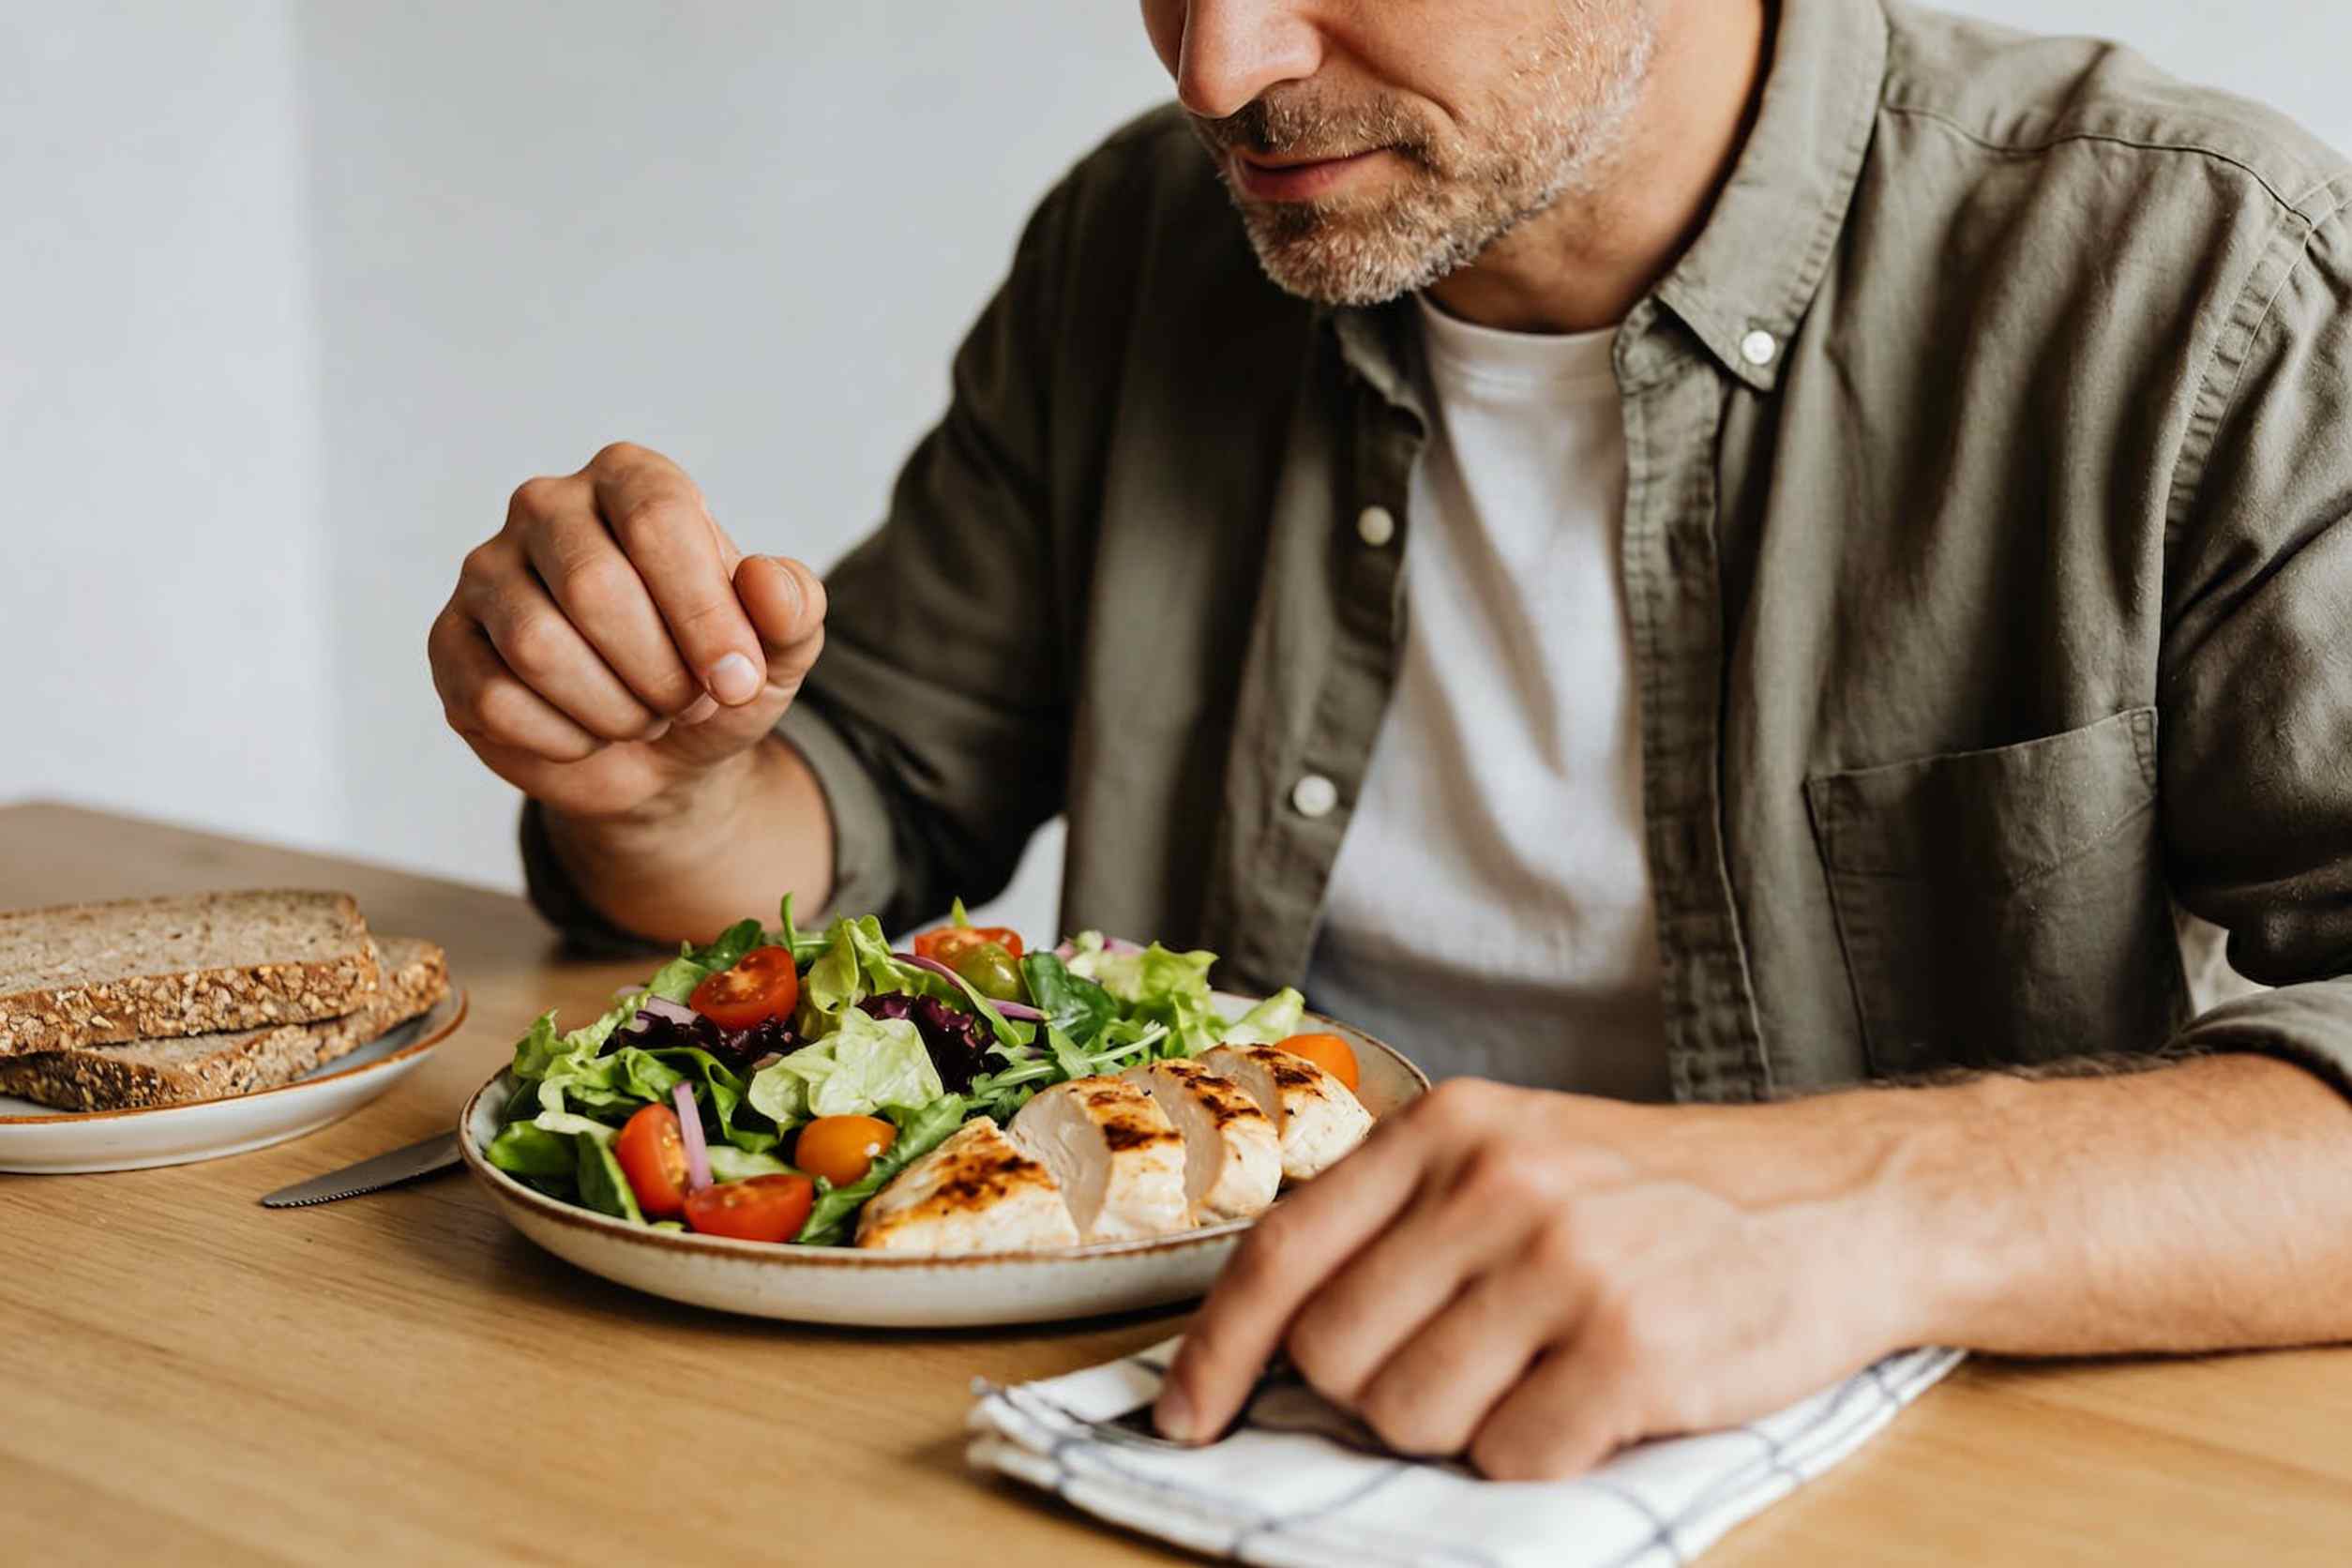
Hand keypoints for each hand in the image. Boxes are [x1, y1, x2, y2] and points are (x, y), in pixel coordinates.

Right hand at [429, 442, 826, 821]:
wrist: (660, 751)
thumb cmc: (713, 674)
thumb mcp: (779, 648)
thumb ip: (793, 608)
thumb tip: (767, 582)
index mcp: (630, 479)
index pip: (657, 520)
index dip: (705, 615)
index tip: (739, 679)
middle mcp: (546, 506)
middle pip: (594, 586)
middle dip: (659, 672)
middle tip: (686, 702)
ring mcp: (486, 571)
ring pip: (539, 646)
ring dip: (614, 709)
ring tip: (642, 714)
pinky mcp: (449, 643)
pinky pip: (496, 700)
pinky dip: (565, 739)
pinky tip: (588, 733)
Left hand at [1155, 1079, 1918, 1478]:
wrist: (1833, 1201)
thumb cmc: (1655, 1195)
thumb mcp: (1518, 1154)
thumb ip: (1402, 1223)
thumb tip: (1275, 1338)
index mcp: (1449, 1128)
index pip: (1283, 1250)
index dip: (1217, 1348)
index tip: (1186, 1415)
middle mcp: (1495, 1184)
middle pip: (1337, 1357)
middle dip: (1375, 1394)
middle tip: (1462, 1365)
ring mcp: (1564, 1263)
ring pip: (1414, 1416)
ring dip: (1465, 1426)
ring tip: (1541, 1372)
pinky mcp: (1632, 1348)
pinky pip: (1512, 1459)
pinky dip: (1541, 1454)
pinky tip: (1595, 1400)